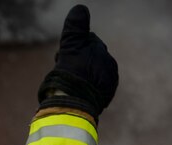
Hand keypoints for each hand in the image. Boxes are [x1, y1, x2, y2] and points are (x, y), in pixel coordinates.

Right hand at [37, 4, 118, 119]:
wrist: (74, 107)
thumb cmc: (73, 75)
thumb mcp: (72, 46)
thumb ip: (76, 27)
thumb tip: (80, 8)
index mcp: (107, 59)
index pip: (89, 44)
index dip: (73, 48)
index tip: (60, 56)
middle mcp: (110, 74)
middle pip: (89, 60)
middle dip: (75, 62)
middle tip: (61, 70)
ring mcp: (106, 90)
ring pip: (89, 75)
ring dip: (77, 76)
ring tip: (65, 83)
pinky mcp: (99, 103)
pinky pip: (88, 89)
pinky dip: (80, 88)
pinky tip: (71, 92)